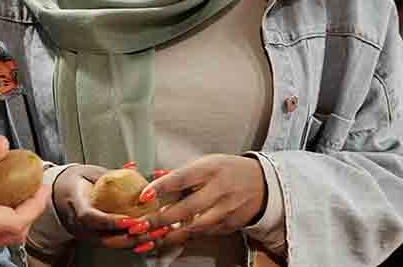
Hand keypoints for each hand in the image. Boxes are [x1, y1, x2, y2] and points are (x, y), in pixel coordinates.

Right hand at [51, 164, 144, 248]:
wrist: (59, 194)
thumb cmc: (76, 181)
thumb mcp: (88, 172)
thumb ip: (109, 172)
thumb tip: (132, 166)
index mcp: (75, 204)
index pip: (90, 217)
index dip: (110, 221)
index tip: (130, 219)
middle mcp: (79, 225)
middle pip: (104, 238)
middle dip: (130, 236)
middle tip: (150, 228)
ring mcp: (86, 234)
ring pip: (111, 244)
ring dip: (135, 241)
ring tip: (156, 235)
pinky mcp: (93, 238)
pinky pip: (113, 244)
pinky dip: (131, 243)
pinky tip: (149, 240)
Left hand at [131, 154, 265, 254]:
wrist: (261, 183)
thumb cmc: (228, 170)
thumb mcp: (206, 163)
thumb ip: (181, 173)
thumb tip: (154, 177)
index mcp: (210, 170)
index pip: (182, 178)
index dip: (162, 187)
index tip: (144, 195)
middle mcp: (219, 191)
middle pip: (188, 208)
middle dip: (161, 219)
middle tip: (141, 225)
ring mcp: (226, 210)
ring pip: (196, 227)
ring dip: (171, 234)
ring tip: (150, 239)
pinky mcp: (229, 225)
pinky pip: (204, 234)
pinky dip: (186, 238)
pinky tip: (169, 241)